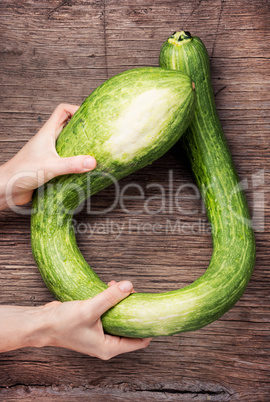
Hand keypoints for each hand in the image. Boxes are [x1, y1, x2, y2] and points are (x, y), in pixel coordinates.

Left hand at [0, 104, 95, 208]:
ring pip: (68, 144)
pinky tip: (83, 169)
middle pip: (68, 126)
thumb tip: (92, 161)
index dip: (76, 109)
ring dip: (80, 146)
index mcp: (47, 133)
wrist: (6, 189)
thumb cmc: (21, 173)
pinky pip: (66, 160)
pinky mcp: (50, 166)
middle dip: (83, 128)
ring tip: (94, 152)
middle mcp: (48, 141)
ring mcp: (49, 153)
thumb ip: (72, 164)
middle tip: (97, 134)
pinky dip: (75, 162)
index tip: (90, 116)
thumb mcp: (50, 167)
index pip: (62, 110)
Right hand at [0, 280, 151, 358]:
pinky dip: (111, 301)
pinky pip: (109, 312)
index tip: (153, 310)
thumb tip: (129, 286)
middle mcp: (106, 343)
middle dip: (133, 309)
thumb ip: (110, 297)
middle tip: (134, 293)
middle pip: (130, 327)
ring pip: (120, 318)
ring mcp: (100, 334)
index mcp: (109, 348)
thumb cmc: (62, 323)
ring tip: (120, 287)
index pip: (139, 341)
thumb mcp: (89, 309)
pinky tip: (110, 288)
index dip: (148, 326)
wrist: (41, 323)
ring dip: (121, 302)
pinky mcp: (94, 324)